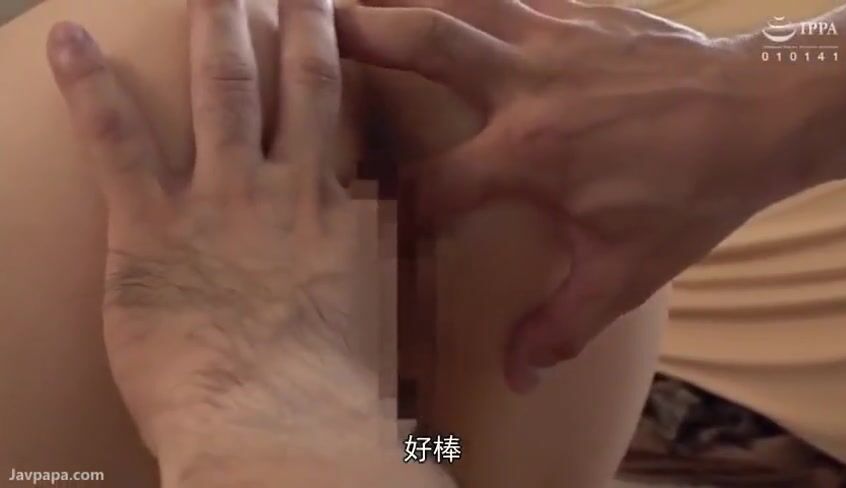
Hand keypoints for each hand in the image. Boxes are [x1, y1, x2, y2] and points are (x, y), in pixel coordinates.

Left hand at [47, 0, 372, 464]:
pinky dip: (90, 85)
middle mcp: (288, 188)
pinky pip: (117, 139)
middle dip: (295, 20)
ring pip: (224, 88)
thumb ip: (377, 294)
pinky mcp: (150, 225)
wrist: (277, 428)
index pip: (344, 126)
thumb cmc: (331, 397)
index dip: (341, 67)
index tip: (338, 29)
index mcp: (340, 215)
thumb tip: (391, 280)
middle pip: (298, 81)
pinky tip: (68, 37)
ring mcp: (221, 199)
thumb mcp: (375, 335)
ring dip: (218, 26)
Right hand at [335, 0, 845, 392]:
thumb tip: (518, 375)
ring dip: (403, 2)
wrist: (765, 110)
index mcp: (529, 153)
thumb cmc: (694, 190)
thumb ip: (563, 323)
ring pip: (459, 1)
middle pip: (422, 44)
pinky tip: (456, 2)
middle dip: (358, 35)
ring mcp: (552, 36)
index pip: (428, 180)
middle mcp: (526, 84)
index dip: (387, 201)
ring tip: (357, 4)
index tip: (359, 212)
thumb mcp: (628, 270)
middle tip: (307, 26)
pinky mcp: (580, 10)